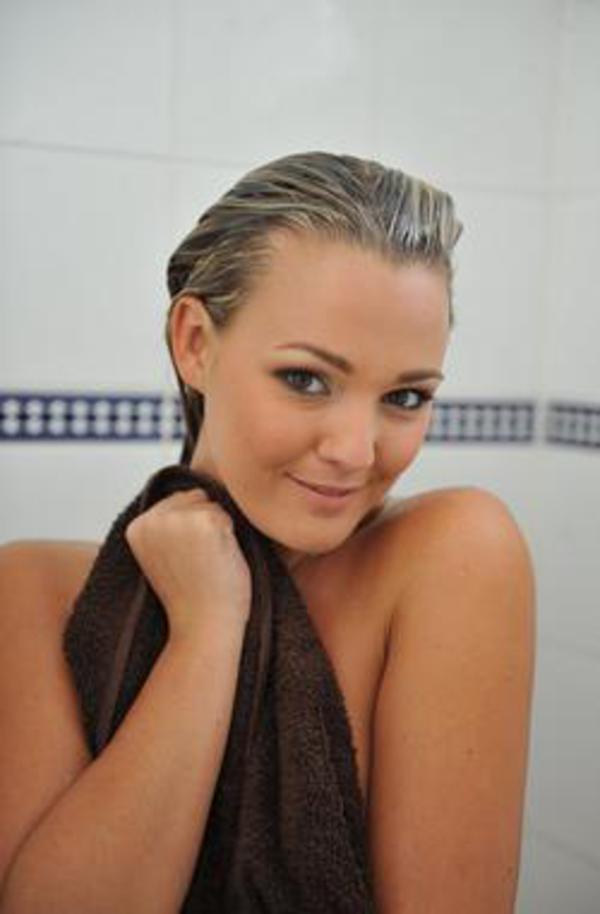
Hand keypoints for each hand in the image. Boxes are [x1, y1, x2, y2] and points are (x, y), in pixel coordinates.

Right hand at [125, 489, 251, 640]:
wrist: (203, 627)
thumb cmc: (192, 597)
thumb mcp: (164, 556)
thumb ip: (166, 525)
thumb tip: (195, 491)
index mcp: (137, 528)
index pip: (177, 502)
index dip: (191, 531)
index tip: (186, 562)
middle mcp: (151, 519)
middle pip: (195, 497)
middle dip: (205, 525)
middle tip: (198, 564)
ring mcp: (176, 518)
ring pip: (213, 505)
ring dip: (219, 532)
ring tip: (207, 564)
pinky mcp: (204, 521)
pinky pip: (228, 515)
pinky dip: (231, 538)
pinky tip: (218, 562)